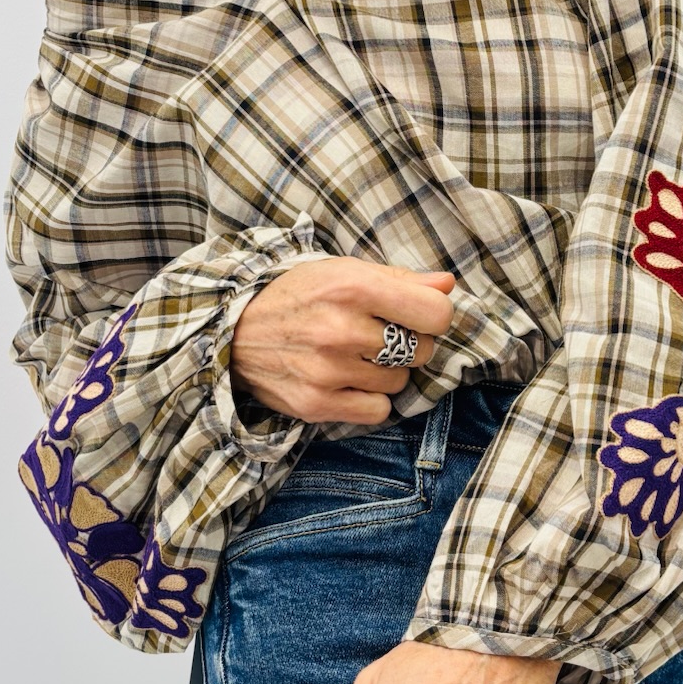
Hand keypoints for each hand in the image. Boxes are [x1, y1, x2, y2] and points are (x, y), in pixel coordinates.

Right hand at [231, 257, 455, 425]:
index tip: (417, 315)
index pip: (436, 314)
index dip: (433, 315)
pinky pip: (378, 411)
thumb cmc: (299, 296)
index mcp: (353, 286)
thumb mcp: (344, 272)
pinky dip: (370, 400)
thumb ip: (400, 279)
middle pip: (422, 350)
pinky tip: (347, 382)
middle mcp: (342, 329)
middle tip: (378, 335)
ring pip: (400, 382)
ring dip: (385, 372)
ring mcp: (328, 370)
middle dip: (408, 344)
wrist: (233, 332)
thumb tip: (448, 284)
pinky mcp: (316, 404)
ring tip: (354, 356)